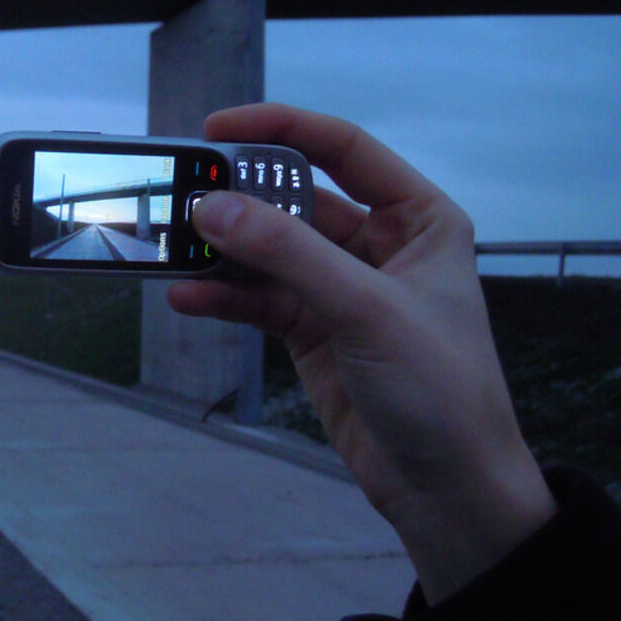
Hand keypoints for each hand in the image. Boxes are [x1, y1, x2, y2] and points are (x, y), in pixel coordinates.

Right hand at [169, 103, 555, 602]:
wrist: (448, 490)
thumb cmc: (439, 388)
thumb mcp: (365, 309)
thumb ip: (288, 254)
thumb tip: (212, 207)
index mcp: (419, 219)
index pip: (344, 150)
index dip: (282, 129)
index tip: (217, 129)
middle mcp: (380, 246)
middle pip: (296, 200)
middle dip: (240, 199)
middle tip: (181, 195)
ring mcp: (342, 291)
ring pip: (270, 253)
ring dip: (223, 251)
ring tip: (171, 248)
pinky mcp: (314, 334)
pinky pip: (259, 300)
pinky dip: (223, 298)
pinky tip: (186, 297)